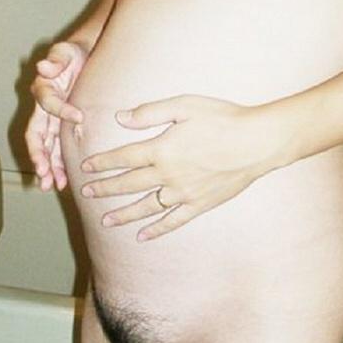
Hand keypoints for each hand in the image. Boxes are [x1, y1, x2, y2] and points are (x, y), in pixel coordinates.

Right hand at [25, 41, 87, 190]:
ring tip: (51, 185)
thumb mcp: (65, 52)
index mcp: (43, 90)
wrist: (83, 58)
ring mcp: (52, 119)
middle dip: (40, 155)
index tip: (79, 117)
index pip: (48, 103)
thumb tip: (43, 65)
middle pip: (37, 135)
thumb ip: (56, 60)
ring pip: (46, 147)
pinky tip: (63, 181)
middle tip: (44, 174)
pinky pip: (58, 148)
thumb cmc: (72, 54)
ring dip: (48, 167)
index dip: (61, 110)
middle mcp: (44, 108)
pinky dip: (59, 164)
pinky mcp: (63, 126)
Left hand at [80, 94, 282, 240]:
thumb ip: (150, 112)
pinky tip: (143, 236)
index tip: (85, 167)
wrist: (257, 142)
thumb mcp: (185, 105)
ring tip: (105, 221)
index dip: (102, 163)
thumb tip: (121, 118)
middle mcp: (168, 175)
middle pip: (128, 184)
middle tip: (86, 194)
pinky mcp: (200, 204)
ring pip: (145, 207)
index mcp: (161, 149)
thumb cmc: (223, 118)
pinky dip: (157, 230)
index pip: (123, 157)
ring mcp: (183, 193)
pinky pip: (173, 221)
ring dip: (123, 214)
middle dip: (105, 188)